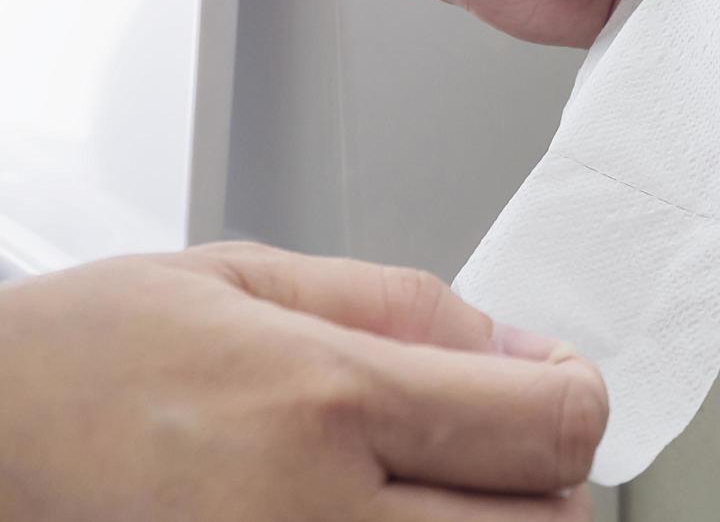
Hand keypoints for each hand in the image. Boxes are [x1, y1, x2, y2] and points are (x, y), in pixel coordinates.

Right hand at [0, 243, 607, 521]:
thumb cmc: (88, 361)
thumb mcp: (248, 278)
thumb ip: (405, 306)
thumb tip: (520, 350)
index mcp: (317, 401)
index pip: (547, 424)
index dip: (574, 394)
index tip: (550, 380)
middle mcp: (314, 521)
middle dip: (545, 474)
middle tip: (496, 438)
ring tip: (438, 485)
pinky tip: (393, 519)